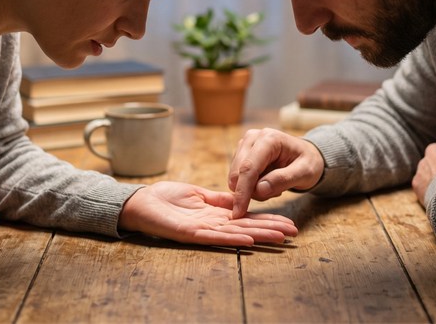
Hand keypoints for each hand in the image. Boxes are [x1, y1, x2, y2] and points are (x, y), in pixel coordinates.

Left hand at [118, 181, 297, 245]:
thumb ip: (218, 199)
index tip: (288, 221)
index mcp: (216, 216)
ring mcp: (203, 231)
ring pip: (236, 234)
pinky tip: (248, 240)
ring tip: (279, 237)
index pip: (247, 218)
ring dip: (259, 236)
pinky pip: (214, 237)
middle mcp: (213, 226)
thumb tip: (240, 198)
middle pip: (247, 228)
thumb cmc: (166, 199)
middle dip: (270, 230)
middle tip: (294, 232)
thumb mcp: (198, 195)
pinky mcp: (189, 233)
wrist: (141, 202)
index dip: (268, 220)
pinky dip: (232, 239)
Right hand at [228, 128, 324, 218]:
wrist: (307, 155)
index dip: (242, 191)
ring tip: (275, 185)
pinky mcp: (241, 152)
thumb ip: (283, 180)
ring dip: (253, 189)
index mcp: (269, 139)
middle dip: (251, 191)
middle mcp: (253, 137)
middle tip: (277, 192)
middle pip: (238, 172)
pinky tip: (267, 182)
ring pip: (236, 176)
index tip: (239, 212)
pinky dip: (251, 186)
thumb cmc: (309, 163)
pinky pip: (238, 177)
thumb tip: (258, 189)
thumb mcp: (305, 173)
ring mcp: (245, 144)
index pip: (249, 167)